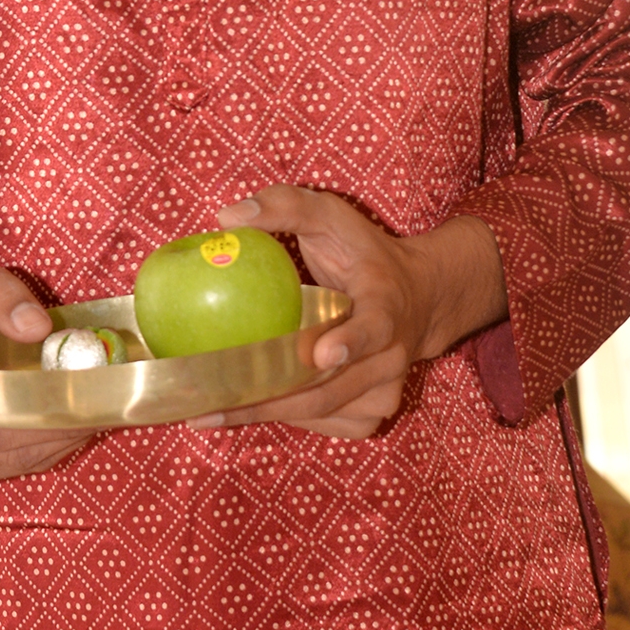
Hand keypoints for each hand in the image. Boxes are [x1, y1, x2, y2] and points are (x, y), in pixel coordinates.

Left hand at [188, 188, 507, 440]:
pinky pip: (321, 423)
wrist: (421, 299)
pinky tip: (244, 406)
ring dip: (264, 413)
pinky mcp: (371, 414)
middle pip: (329, 389)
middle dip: (269, 399)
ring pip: (319, 412)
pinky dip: (281, 416)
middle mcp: (391, 357)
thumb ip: (287, 206)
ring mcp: (384, 391)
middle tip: (212, 403)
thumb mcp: (334, 217)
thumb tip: (226, 217)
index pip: (373, 327)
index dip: (350, 342)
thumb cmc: (366, 254)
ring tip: (207, 411)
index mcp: (386, 306)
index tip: (320, 352)